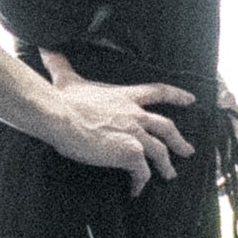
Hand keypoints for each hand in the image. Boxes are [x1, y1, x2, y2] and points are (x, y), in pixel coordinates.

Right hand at [38, 48, 194, 193]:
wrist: (61, 116)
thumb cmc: (64, 100)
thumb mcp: (66, 79)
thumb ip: (60, 64)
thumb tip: (46, 47)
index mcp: (125, 96)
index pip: (158, 91)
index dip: (176, 95)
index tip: (191, 100)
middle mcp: (135, 114)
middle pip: (167, 126)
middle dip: (179, 140)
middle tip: (187, 151)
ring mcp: (135, 134)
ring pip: (160, 151)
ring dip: (166, 165)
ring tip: (169, 175)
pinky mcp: (130, 153)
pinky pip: (142, 172)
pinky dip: (141, 182)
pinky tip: (136, 190)